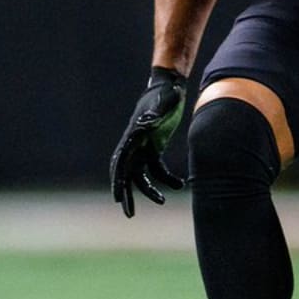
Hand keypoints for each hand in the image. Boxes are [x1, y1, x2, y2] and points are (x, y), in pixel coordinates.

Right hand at [110, 67, 186, 216]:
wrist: (170, 85)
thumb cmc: (166, 92)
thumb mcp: (163, 102)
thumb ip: (156, 114)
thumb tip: (146, 125)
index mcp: (133, 135)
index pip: (121, 162)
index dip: (118, 181)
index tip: (118, 197)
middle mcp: (135, 143)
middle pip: (127, 173)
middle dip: (127, 194)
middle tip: (128, 214)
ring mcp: (143, 146)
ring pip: (141, 174)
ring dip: (149, 190)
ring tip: (161, 202)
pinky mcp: (154, 147)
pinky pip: (156, 168)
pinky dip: (166, 178)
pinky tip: (180, 185)